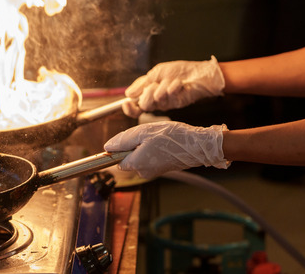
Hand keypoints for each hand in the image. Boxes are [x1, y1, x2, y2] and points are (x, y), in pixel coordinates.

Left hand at [104, 121, 228, 178]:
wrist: (196, 145)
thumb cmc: (172, 137)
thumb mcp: (143, 132)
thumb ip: (123, 140)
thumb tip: (108, 147)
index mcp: (136, 163)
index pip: (116, 160)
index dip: (118, 148)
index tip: (127, 138)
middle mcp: (143, 172)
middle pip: (127, 158)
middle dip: (132, 146)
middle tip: (145, 135)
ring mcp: (152, 172)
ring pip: (139, 157)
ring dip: (143, 146)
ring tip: (156, 137)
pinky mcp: (161, 169)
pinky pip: (149, 158)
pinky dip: (152, 150)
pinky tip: (161, 142)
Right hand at [122, 57, 224, 117]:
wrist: (198, 72)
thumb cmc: (178, 71)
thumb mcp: (155, 73)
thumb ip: (142, 84)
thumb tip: (128, 94)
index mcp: (150, 95)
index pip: (136, 109)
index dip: (129, 109)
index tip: (126, 102)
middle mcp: (157, 102)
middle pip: (144, 105)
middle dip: (148, 91)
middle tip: (155, 84)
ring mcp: (168, 103)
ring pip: (157, 98)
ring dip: (163, 85)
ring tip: (171, 80)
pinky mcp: (178, 103)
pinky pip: (170, 94)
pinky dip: (174, 85)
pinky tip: (180, 82)